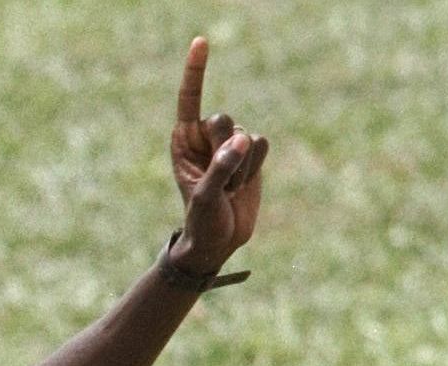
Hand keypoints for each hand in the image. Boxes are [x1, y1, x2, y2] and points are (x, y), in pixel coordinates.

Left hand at [168, 36, 268, 274]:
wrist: (219, 241)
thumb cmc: (201, 221)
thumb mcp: (205, 197)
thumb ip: (221, 167)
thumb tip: (243, 140)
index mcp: (183, 142)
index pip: (190, 100)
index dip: (196, 71)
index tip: (200, 41)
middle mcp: (205, 138)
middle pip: (224, 119)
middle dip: (226, 148)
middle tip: (219, 177)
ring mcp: (229, 145)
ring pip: (248, 134)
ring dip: (243, 166)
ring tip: (228, 188)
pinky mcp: (251, 154)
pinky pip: (264, 145)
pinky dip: (256, 167)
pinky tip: (243, 184)